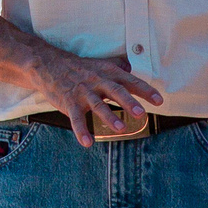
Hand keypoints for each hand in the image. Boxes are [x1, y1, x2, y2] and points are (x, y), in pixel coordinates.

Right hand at [27, 50, 165, 144]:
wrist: (49, 65)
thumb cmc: (80, 67)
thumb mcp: (101, 64)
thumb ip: (118, 66)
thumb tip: (132, 67)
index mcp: (109, 73)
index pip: (130, 81)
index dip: (145, 90)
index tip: (159, 101)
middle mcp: (98, 81)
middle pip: (116, 91)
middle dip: (129, 103)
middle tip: (141, 114)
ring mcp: (83, 92)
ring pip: (98, 105)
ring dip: (109, 117)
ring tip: (120, 129)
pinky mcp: (69, 103)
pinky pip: (76, 118)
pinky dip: (81, 131)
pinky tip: (87, 143)